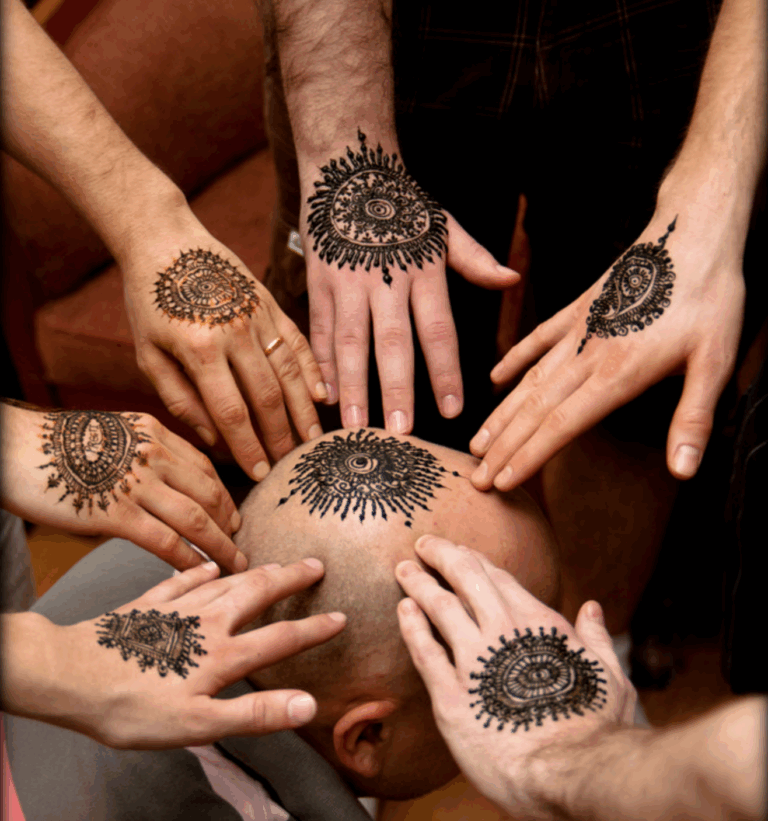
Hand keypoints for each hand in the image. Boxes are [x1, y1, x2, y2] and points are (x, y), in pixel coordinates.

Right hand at [0, 401, 243, 571]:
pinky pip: (165, 540)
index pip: (204, 467)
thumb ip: (144, 451)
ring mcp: (137, 484)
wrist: (11, 447)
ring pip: (196, 519)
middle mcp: (154, 454)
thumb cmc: (55, 445)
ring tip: (235, 564)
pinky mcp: (115, 513)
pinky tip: (200, 573)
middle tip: (242, 543)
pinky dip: (188, 559)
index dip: (224, 495)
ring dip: (220, 546)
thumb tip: (167, 476)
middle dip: (230, 522)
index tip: (234, 515)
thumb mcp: (112, 433)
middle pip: (209, 493)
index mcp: (154, 432)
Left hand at [1, 559, 345, 748]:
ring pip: (226, 582)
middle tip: (315, 563)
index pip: (280, 637)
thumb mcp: (197, 725)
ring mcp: (176, 608)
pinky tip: (207, 568)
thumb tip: (308, 705)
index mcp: (221, 653)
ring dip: (255, 571)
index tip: (341, 616)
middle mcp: (206, 622)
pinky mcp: (148, 604)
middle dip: (290, 578)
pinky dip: (200, 572)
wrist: (69, 676)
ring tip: (273, 564)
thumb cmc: (133, 707)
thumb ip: (255, 713)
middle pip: (257, 593)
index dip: (313, 629)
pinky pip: (182, 581)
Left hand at [121, 212, 326, 480]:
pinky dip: (313, 370)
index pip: (231, 411)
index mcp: (199, 350)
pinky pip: (297, 342)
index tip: (259, 473)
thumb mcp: (148, 353)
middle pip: (267, 397)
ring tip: (313, 440)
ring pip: (289, 372)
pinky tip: (324, 395)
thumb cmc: (149, 301)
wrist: (165, 239)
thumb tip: (213, 438)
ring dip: (304, 410)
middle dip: (280, 436)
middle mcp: (235, 333)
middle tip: (290, 464)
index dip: (248, 447)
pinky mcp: (270, 302)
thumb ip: (179, 398)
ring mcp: (258, 316)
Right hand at [301, 130, 517, 432]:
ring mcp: (347, 283)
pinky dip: (322, 363)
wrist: (347, 166)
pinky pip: (320, 329)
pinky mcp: (318, 283)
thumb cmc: (403, 204)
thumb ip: (475, 259)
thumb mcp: (444, 225)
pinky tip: (324, 396)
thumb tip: (513, 279)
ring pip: (350, 342)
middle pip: (392, 342)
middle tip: (400, 433)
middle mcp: (385, 279)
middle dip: (396, 389)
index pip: (439, 330)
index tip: (454, 410)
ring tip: (355, 425)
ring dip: (352, 387)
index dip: (446, 371)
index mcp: (423, 270)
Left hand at [396, 535, 634, 818]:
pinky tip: (403, 609)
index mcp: (540, 624)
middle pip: (465, 578)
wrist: (573, 774)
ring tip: (403, 568)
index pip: (499, 578)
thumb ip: (596, 637)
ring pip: (440, 607)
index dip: (475, 559)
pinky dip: (412, 626)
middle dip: (442, 554)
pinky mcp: (452, 697)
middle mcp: (504, 633)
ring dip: (419, 583)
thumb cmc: (597, 729)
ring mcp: (475, 663)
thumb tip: (592, 607)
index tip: (458, 550)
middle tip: (423, 543)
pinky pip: (424, 652)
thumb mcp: (610, 675)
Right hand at [469, 213, 744, 490]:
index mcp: (618, 373)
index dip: (529, 456)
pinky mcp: (577, 309)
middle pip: (534, 409)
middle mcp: (587, 355)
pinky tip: (494, 377)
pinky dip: (513, 359)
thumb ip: (693, 417)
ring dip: (500, 414)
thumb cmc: (710, 296)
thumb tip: (684, 471)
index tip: (502, 480)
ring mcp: (577, 331)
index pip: (561, 425)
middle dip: (502, 447)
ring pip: (528, 380)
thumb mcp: (717, 360)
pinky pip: (537, 338)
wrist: (691, 233)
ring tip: (476, 441)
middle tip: (476, 477)